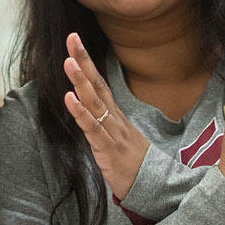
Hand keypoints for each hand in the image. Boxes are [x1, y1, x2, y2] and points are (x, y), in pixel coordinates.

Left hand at [62, 32, 147, 199]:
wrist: (156, 186)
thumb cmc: (133, 162)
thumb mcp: (117, 136)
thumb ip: (103, 121)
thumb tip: (89, 107)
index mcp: (114, 114)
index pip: (99, 82)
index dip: (87, 62)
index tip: (75, 41)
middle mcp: (113, 118)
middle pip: (97, 84)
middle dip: (84, 60)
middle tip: (72, 38)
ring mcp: (112, 131)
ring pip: (94, 103)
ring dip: (80, 82)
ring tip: (68, 62)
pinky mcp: (108, 148)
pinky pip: (93, 128)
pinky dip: (81, 113)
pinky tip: (70, 98)